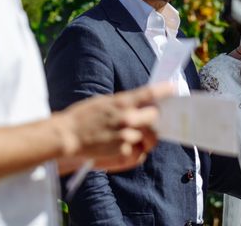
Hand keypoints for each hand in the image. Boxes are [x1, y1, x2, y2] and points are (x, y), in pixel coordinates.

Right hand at [55, 83, 172, 171]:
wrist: (68, 136)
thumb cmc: (83, 116)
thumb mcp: (104, 102)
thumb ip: (124, 103)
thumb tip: (141, 103)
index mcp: (122, 102)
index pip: (150, 94)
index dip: (164, 91)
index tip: (172, 88)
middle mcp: (128, 118)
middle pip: (155, 117)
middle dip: (153, 119)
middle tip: (149, 120)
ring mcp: (127, 135)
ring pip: (149, 136)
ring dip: (145, 136)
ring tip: (133, 135)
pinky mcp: (123, 151)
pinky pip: (139, 151)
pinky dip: (135, 149)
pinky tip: (123, 145)